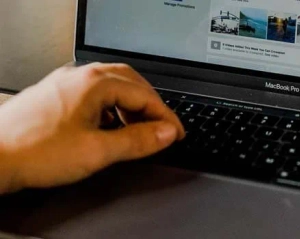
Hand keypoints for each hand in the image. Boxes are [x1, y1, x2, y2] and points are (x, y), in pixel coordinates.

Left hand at [0, 63, 184, 193]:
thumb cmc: (34, 152)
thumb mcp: (99, 151)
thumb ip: (139, 141)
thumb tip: (166, 133)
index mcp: (94, 83)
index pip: (145, 95)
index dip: (166, 117)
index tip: (176, 134)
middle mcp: (79, 76)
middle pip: (131, 83)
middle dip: (151, 107)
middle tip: (163, 130)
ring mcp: (64, 84)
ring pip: (111, 87)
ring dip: (130, 107)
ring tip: (138, 131)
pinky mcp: (53, 96)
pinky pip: (92, 94)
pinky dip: (110, 108)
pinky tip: (108, 128)